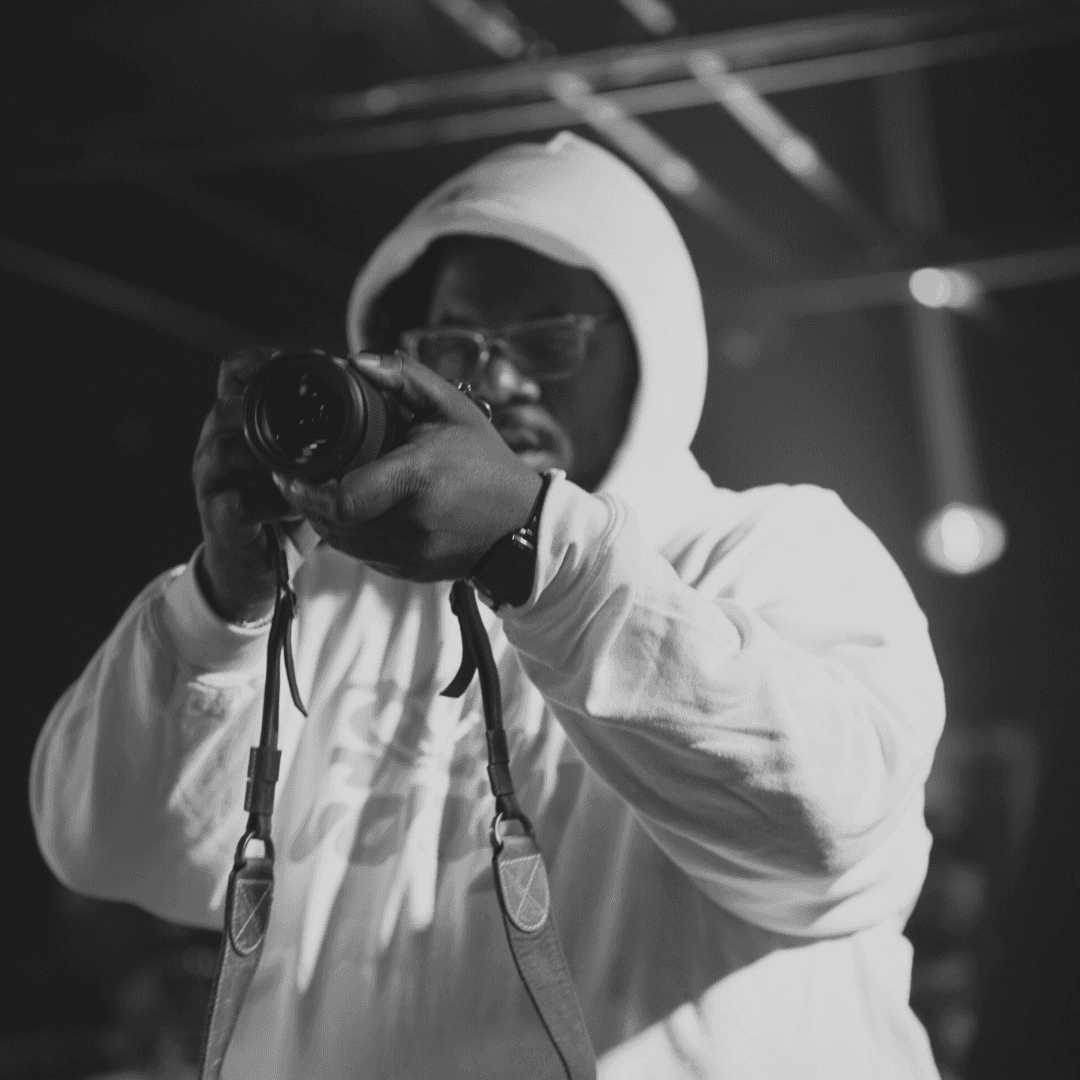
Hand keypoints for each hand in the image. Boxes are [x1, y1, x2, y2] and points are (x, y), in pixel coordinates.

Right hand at [193, 347, 299, 621]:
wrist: (256, 566)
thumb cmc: (284, 506)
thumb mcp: (305, 461)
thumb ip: (323, 428)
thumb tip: (373, 390)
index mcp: (240, 420)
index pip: (237, 372)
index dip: (265, 362)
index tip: (308, 363)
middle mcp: (218, 441)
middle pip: (229, 404)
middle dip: (270, 403)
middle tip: (314, 409)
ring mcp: (213, 480)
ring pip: (228, 448)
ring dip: (270, 452)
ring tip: (308, 461)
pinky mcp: (219, 518)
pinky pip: (238, 502)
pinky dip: (271, 501)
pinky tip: (298, 503)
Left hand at [273, 353, 542, 581]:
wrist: (523, 524)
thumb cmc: (486, 463)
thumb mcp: (453, 409)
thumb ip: (405, 379)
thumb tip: (356, 362)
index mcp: (418, 478)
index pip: (342, 498)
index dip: (305, 491)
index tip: (288, 472)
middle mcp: (413, 523)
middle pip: (333, 522)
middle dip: (307, 502)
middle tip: (299, 478)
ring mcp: (411, 554)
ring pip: (343, 543)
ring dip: (325, 520)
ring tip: (322, 493)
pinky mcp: (410, 572)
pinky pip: (362, 556)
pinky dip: (351, 535)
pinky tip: (356, 513)